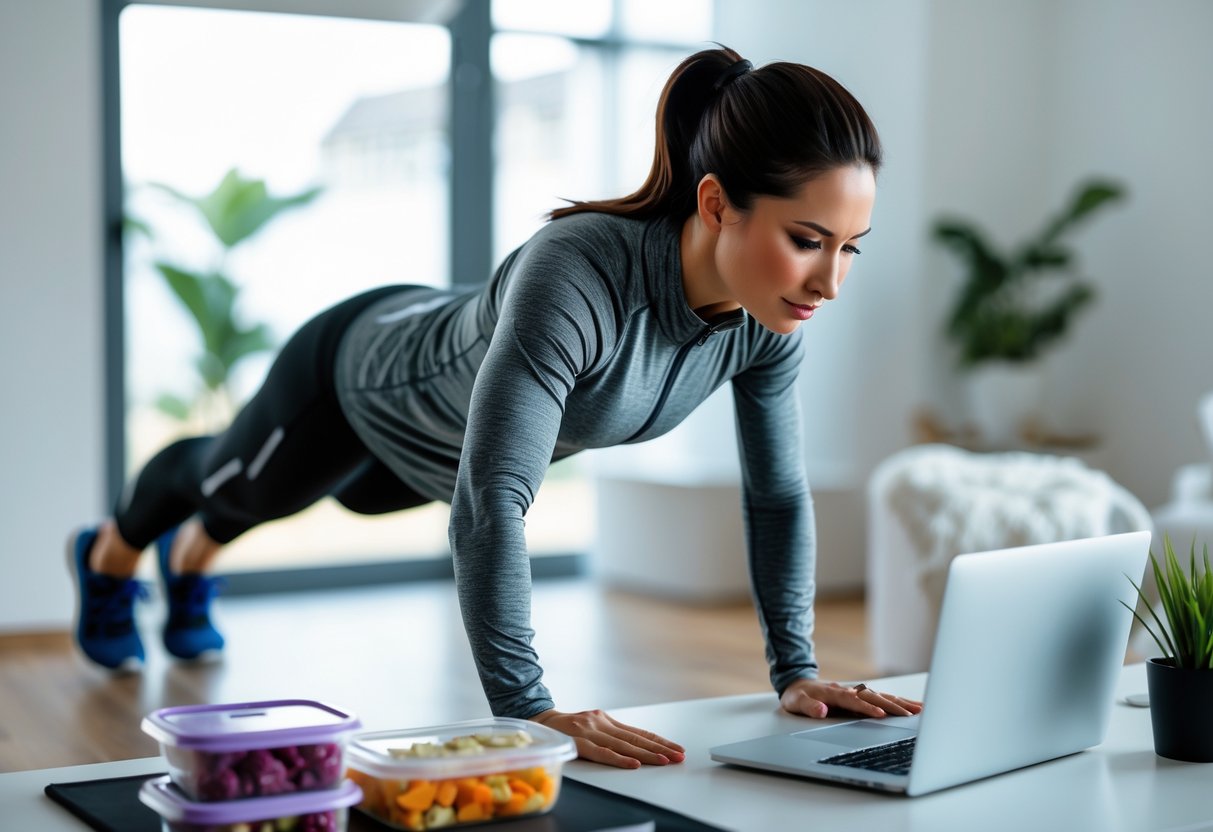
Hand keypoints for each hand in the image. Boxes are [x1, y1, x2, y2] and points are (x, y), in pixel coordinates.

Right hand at [529, 708, 685, 768]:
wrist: (536, 722)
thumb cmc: (564, 729)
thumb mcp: (588, 727)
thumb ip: (607, 735)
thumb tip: (634, 748)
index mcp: (605, 719)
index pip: (638, 732)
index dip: (659, 741)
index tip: (677, 749)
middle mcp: (600, 723)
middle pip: (635, 738)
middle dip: (660, 748)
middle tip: (678, 756)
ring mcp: (589, 731)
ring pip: (623, 746)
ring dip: (646, 755)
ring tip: (664, 761)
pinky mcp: (577, 742)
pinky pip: (602, 753)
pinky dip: (619, 759)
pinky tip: (633, 764)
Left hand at [779, 678, 922, 719]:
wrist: (798, 684)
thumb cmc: (797, 696)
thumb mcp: (796, 702)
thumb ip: (808, 707)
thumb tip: (821, 710)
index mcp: (833, 693)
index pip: (853, 701)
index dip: (866, 708)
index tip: (880, 714)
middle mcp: (848, 690)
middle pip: (874, 696)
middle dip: (893, 705)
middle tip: (912, 713)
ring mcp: (855, 691)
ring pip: (881, 696)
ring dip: (900, 702)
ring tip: (919, 709)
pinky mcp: (860, 695)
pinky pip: (880, 697)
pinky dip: (896, 701)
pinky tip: (909, 707)